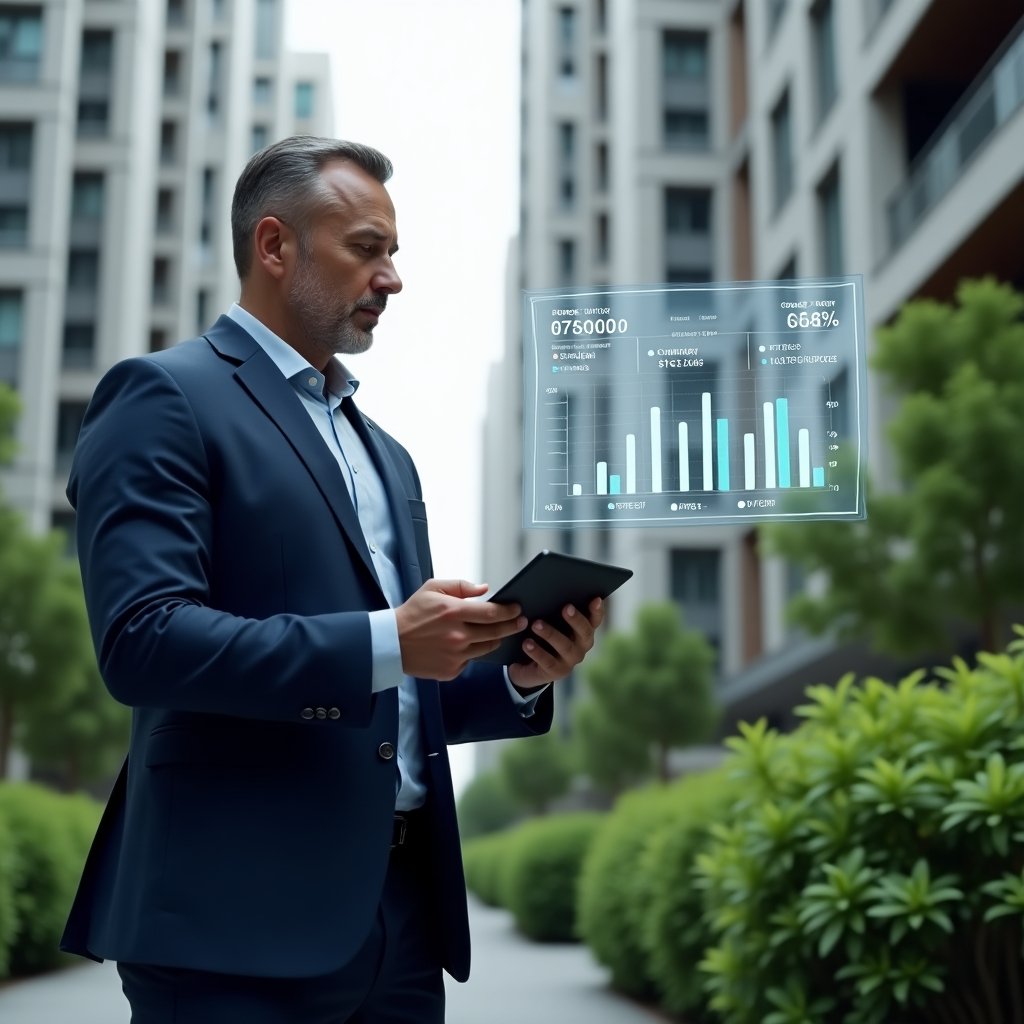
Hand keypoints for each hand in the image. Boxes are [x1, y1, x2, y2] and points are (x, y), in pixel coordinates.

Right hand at [395, 579, 526, 680]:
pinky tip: (465, 645)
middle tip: (521, 622)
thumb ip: (461, 586)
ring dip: (494, 640)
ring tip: (496, 633)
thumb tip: (485, 589)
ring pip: (486, 648)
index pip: (492, 613)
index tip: (517, 609)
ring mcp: (455, 656)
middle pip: (495, 632)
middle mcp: (457, 636)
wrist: (392, 643)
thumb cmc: (412, 613)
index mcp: (453, 612)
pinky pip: (470, 661)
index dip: (509, 611)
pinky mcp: (451, 671)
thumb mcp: (432, 588)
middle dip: (512, 626)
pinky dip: (471, 653)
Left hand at [506, 596, 604, 691]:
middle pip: (585, 633)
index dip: (597, 611)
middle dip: (576, 620)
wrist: (527, 665)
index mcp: (583, 631)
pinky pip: (548, 662)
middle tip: (566, 608)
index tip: (595, 599)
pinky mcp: (556, 672)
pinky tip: (526, 643)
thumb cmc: (541, 636)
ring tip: (536, 624)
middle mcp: (581, 646)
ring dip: (551, 634)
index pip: (595, 620)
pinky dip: (537, 651)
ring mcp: (570, 661)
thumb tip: (549, 590)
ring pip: (565, 647)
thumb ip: (554, 609)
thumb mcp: (549, 621)